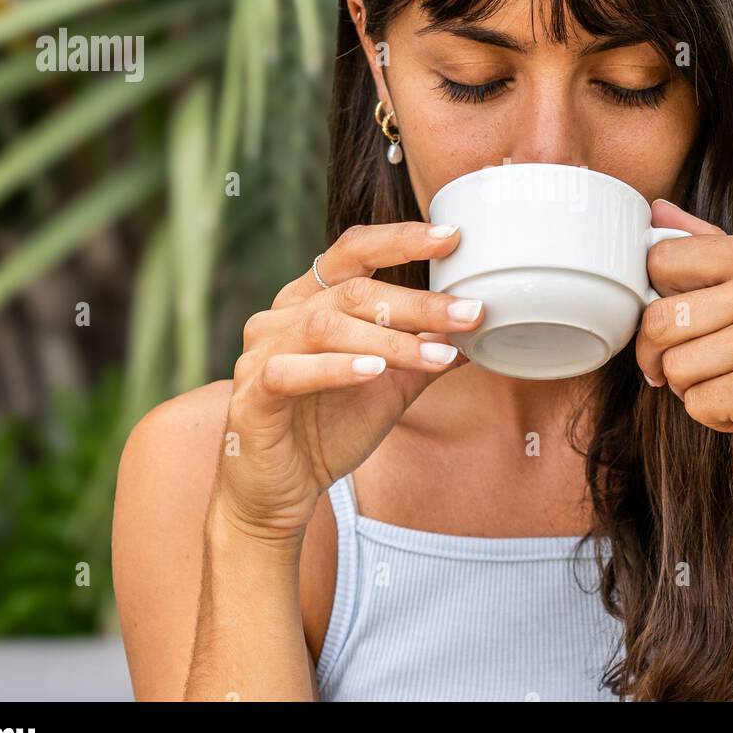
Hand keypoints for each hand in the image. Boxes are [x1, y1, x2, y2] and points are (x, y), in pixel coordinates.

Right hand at [214, 221, 484, 546]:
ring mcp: (261, 353)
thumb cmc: (329, 429)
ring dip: (390, 340)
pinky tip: (375, 372)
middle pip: (354, 292)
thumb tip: (482, 329)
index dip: (401, 240)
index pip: (353, 251)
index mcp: (310, 301)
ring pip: (327, 327)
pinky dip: (336, 368)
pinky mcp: (251, 397)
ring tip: (438, 354)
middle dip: (418, 303)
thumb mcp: (390, 386)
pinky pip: (290, 372)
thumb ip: (426, 352)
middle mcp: (281, 317)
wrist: (277, 494)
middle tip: (470, 313)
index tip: (453, 238)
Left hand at [635, 199, 732, 482]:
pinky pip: (697, 404)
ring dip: (690, 388)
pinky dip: (713, 415)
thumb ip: (712, 246)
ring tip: (731, 384)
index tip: (671, 319)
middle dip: (657, 354)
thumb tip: (656, 211)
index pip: (663, 259)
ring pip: (674, 367)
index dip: (653, 296)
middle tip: (676, 369)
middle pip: (659, 320)